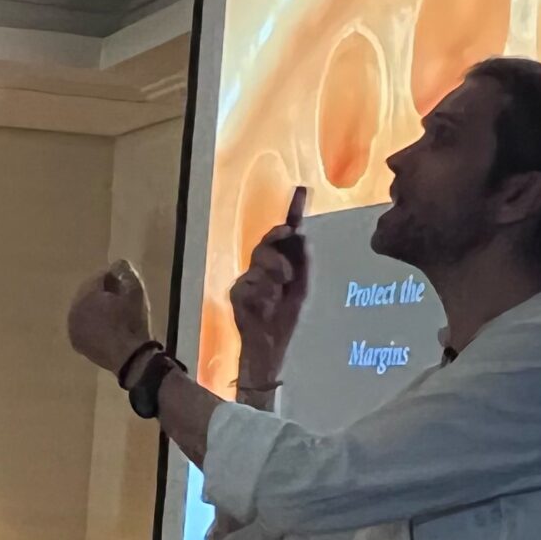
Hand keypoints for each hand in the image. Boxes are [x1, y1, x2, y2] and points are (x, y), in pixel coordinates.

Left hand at [68, 259, 153, 375]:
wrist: (128, 356)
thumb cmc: (131, 322)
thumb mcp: (134, 293)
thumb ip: (126, 274)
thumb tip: (119, 263)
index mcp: (86, 295)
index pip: (97, 278)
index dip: (111, 276)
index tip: (123, 279)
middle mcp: (74, 310)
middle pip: (88, 294)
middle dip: (101, 291)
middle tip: (118, 294)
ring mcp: (73, 328)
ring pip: (84, 310)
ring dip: (95, 308)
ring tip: (113, 311)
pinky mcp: (77, 342)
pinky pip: (83, 326)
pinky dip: (92, 323)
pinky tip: (106, 326)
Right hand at [229, 186, 309, 391]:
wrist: (270, 347)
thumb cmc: (287, 319)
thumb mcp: (303, 289)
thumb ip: (303, 261)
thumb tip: (300, 234)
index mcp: (282, 265)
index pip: (286, 236)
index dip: (292, 211)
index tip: (301, 192)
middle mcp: (263, 268)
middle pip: (268, 243)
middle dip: (278, 239)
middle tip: (289, 233)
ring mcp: (248, 280)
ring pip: (259, 259)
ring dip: (275, 268)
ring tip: (282, 286)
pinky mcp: (237, 293)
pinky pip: (249, 280)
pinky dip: (262, 289)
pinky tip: (266, 303)